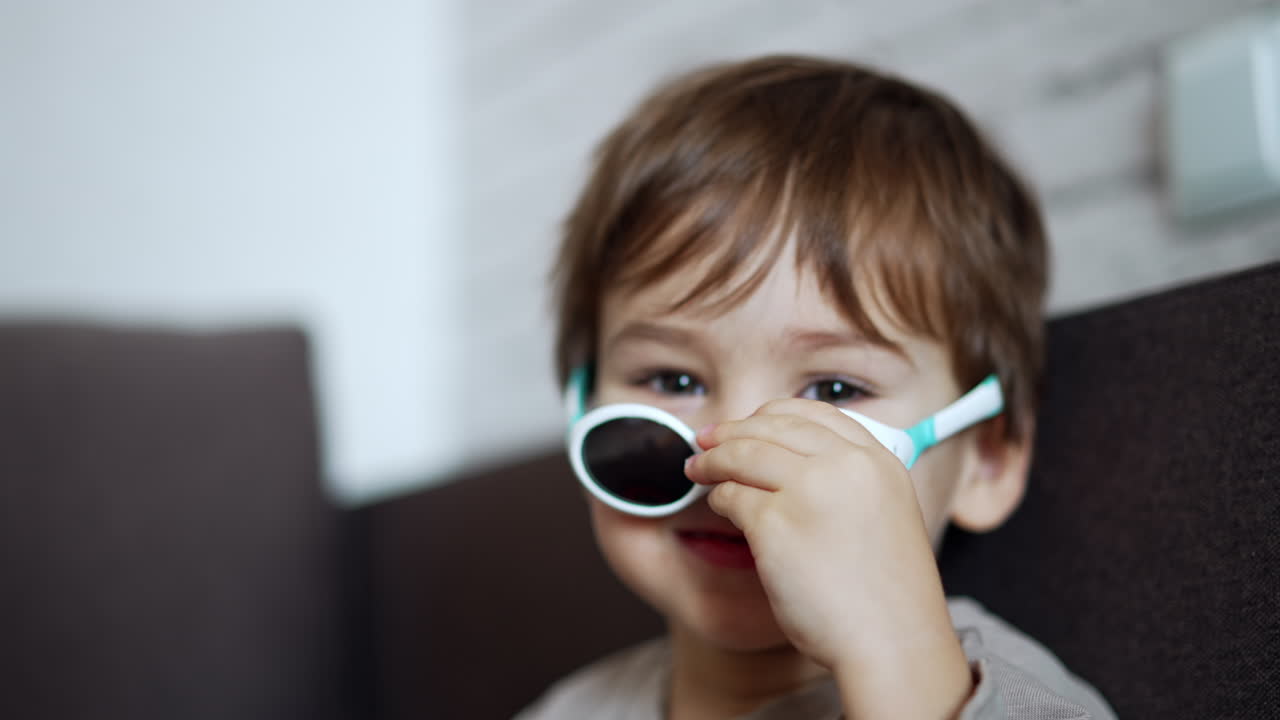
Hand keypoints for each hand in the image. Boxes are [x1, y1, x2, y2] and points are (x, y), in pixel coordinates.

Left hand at [684, 398, 971, 717]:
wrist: (893, 643)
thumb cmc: (888, 598)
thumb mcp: (887, 516)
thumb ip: (851, 484)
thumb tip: (796, 465)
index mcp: (878, 462)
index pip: (816, 414)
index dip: (774, 414)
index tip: (750, 422)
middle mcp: (846, 465)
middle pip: (774, 426)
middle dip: (733, 430)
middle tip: (708, 438)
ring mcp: (810, 490)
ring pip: (744, 453)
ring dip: (713, 458)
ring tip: (697, 467)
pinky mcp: (775, 522)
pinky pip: (732, 496)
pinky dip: (719, 497)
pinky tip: (717, 505)